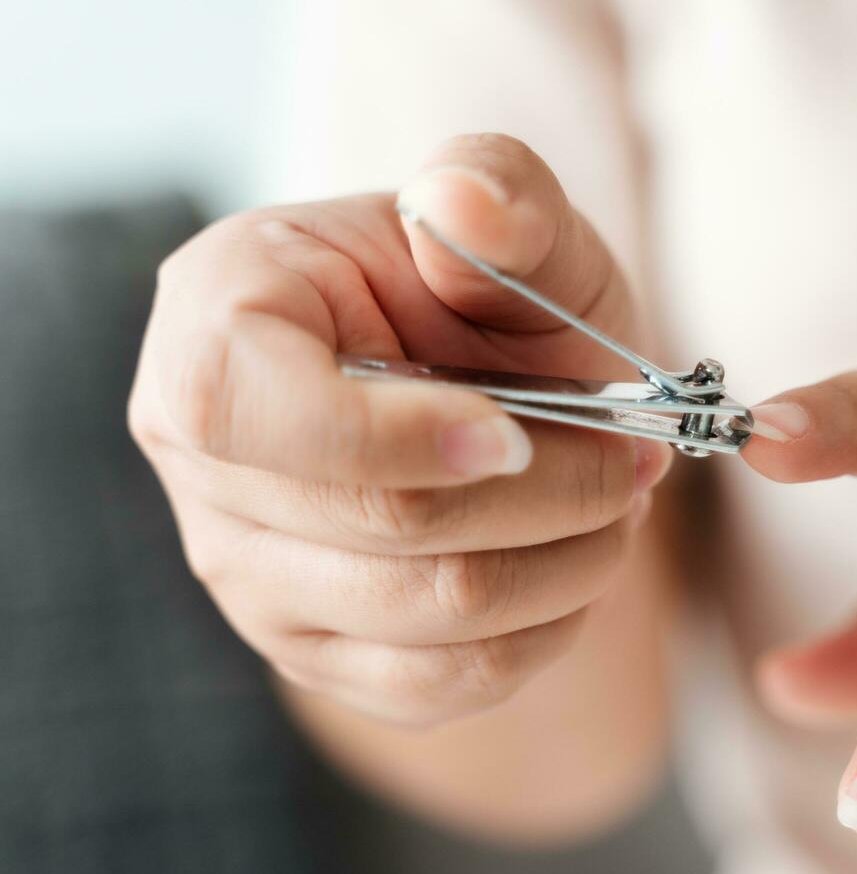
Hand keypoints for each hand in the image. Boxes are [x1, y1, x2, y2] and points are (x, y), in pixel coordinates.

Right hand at [129, 134, 670, 724]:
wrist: (487, 385)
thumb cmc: (487, 292)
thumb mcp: (511, 215)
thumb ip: (498, 189)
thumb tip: (466, 201)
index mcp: (214, 323)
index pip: (249, 410)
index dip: (398, 435)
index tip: (521, 431)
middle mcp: (202, 464)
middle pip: (384, 527)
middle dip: (553, 493)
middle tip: (636, 457)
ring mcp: (252, 576)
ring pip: (433, 619)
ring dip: (571, 561)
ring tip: (618, 501)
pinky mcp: (319, 654)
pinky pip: (449, 684)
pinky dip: (548, 628)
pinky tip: (574, 561)